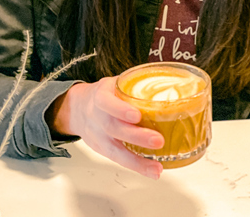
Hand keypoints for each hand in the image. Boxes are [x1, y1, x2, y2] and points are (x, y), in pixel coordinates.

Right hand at [46, 77, 163, 178]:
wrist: (78, 108)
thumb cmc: (104, 94)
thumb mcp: (114, 83)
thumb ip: (134, 83)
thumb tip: (170, 80)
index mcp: (100, 96)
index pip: (106, 102)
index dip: (120, 109)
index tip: (136, 115)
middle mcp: (97, 117)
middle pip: (114, 128)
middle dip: (136, 136)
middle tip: (158, 140)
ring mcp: (98, 136)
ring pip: (115, 150)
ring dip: (137, 160)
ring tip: (156, 167)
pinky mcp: (103, 150)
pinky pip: (119, 160)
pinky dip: (136, 166)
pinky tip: (151, 170)